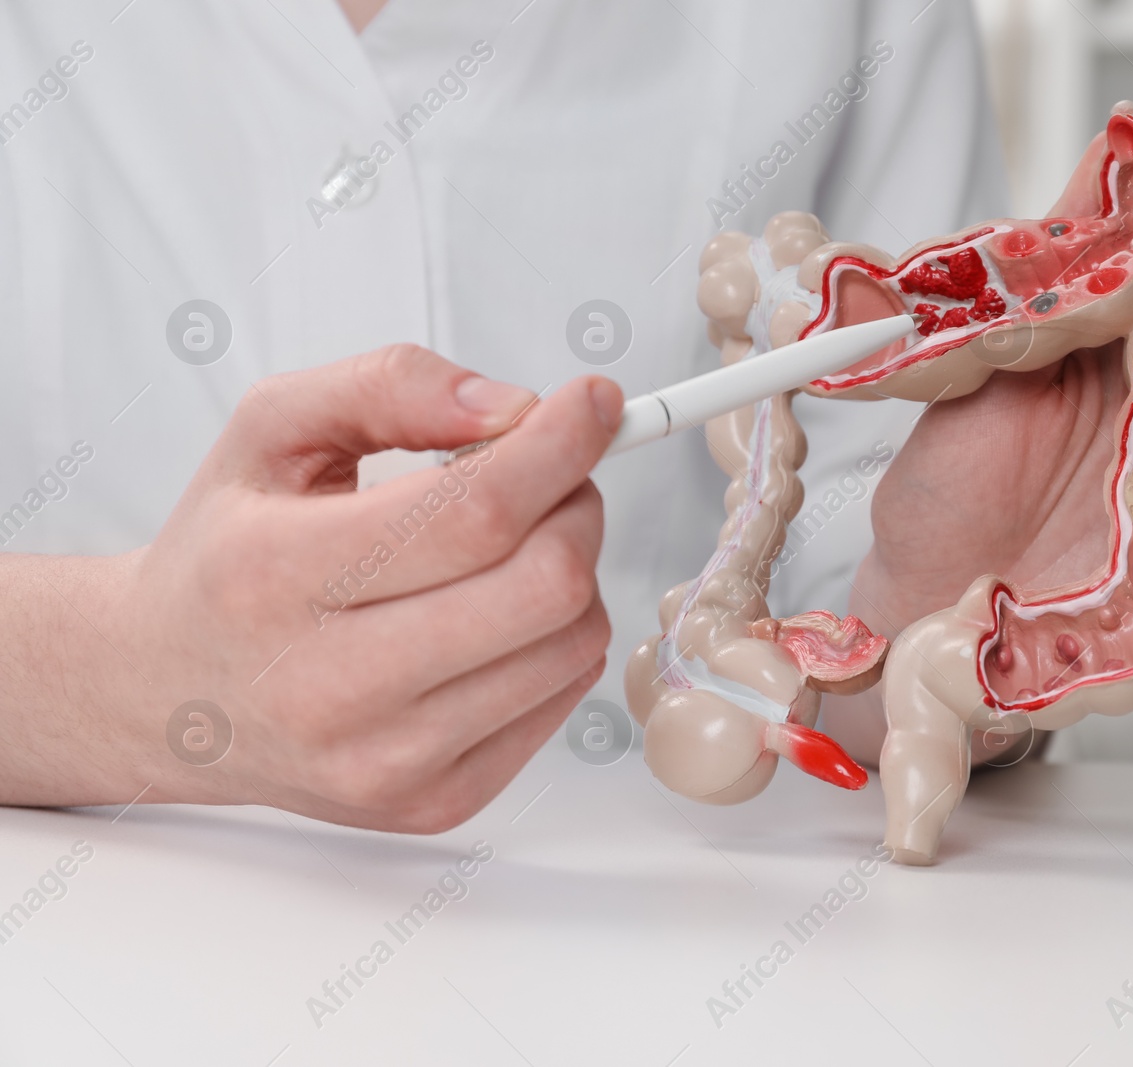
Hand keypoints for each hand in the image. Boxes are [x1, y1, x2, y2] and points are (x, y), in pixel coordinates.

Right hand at [0, 346, 621, 831]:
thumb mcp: (270, 432)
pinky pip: (564, 698)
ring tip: (505, 552)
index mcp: (273, 576)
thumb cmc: (228, 558)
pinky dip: (556, 637)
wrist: (169, 696)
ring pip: (572, 643)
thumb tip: (511, 409)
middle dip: (573, 507)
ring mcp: (387, 760)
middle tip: (544, 482)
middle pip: (545, 585)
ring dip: (571, 573)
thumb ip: (386, 387)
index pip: (472, 514)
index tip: (595, 404)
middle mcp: (327, 686)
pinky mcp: (434, 802)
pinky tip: (493, 617)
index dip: (559, 449)